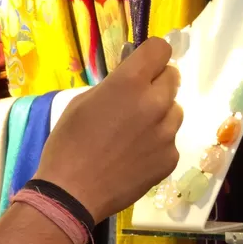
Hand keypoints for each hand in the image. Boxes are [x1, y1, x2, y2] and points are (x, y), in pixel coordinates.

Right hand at [35, 38, 182, 222]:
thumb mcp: (82, 102)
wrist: (72, 194)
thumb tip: (131, 81)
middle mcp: (156, 102)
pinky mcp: (171, 158)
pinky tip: (134, 158)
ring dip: (159, 115)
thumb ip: (113, 86)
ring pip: (174, 111)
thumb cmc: (67, 145)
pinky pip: (170, 140)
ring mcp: (167, 132)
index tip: (142, 68)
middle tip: (136, 103)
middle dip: (157, 84)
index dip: (151, 56)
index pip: (160, 49)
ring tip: (134, 135)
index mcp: (130, 83)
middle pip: (173, 78)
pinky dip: (156, 145)